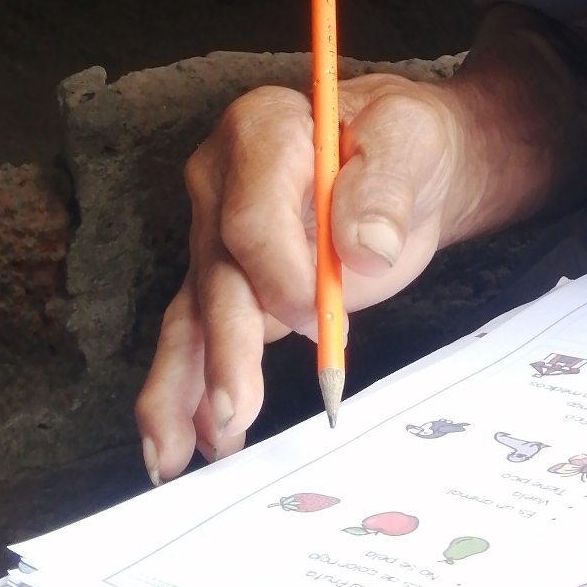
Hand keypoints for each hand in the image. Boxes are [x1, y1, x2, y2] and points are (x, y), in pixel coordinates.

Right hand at [135, 74, 464, 479]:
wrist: (403, 162)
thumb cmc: (403, 143)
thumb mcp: (410, 141)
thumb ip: (386, 188)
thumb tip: (366, 248)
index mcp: (262, 132)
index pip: (251, 216)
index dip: (281, 272)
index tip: (320, 316)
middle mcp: (220, 183)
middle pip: (216, 273)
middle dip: (226, 348)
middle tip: (238, 411)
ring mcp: (216, 237)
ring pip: (191, 314)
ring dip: (183, 386)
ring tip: (177, 453)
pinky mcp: (225, 284)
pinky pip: (196, 338)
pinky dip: (184, 393)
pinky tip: (181, 443)